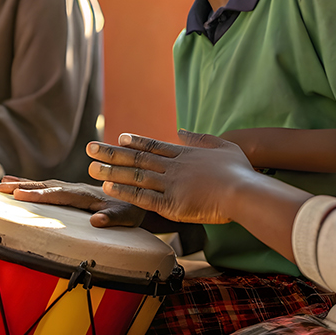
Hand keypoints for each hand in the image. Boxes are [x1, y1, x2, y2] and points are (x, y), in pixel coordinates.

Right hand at [0, 176, 146, 227]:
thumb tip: (96, 221)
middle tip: (1, 188)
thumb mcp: (126, 217)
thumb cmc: (132, 211)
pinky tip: (17, 183)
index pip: (58, 195)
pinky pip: (49, 186)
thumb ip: (112, 218)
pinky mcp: (72, 191)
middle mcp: (77, 188)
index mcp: (86, 195)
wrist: (139, 198)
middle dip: (24, 187)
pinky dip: (32, 184)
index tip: (19, 194)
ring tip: (1, 184)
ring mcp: (73, 188)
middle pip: (46, 187)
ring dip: (24, 184)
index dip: (38, 195)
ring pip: (45, 185)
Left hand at [86, 131, 257, 224]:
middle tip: (90, 148)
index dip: (135, 143)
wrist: (245, 191)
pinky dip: (124, 192)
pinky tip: (107, 188)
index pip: (154, 147)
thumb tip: (182, 130)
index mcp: (185, 154)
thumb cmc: (240, 171)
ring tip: (90, 168)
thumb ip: (201, 138)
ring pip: (135, 177)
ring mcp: (171, 185)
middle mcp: (174, 167)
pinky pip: (142, 197)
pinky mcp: (172, 204)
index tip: (118, 138)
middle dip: (111, 153)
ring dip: (111, 172)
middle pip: (137, 159)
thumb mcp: (224, 145)